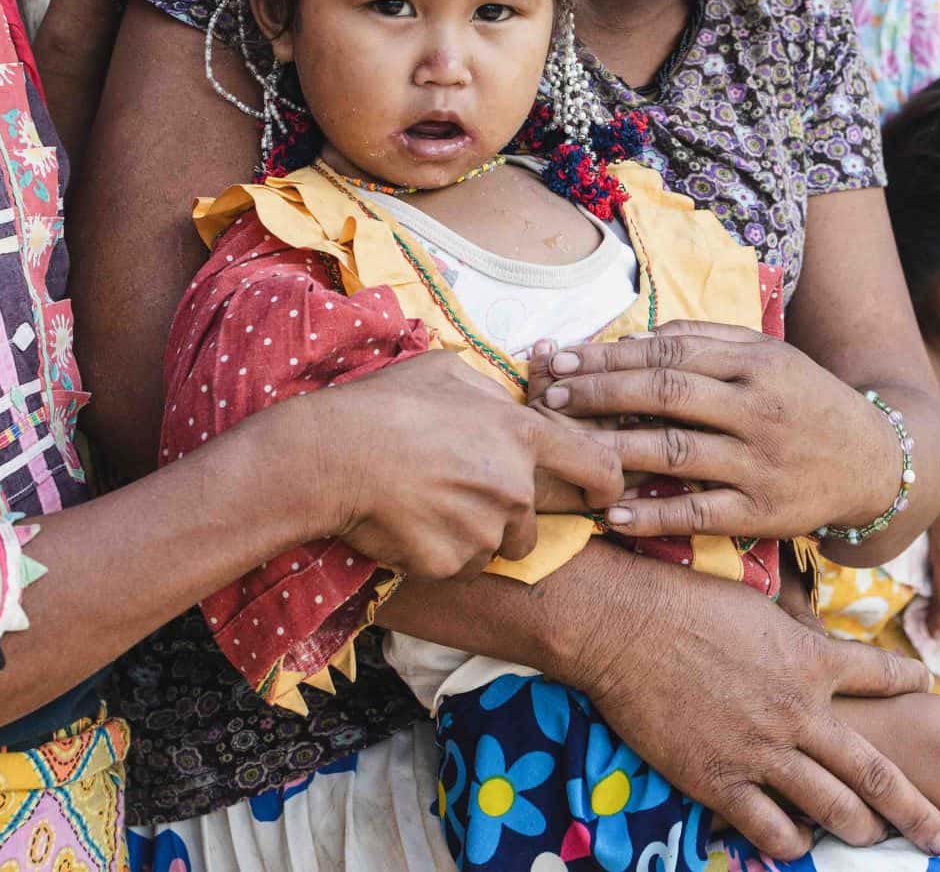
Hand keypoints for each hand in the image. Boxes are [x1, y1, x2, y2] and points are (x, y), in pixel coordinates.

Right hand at [311, 353, 624, 579]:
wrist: (333, 454)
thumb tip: (505, 405)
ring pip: (491, 548)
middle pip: (530, 524)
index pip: (598, 468)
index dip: (606, 486)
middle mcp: (514, 489)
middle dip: (504, 519)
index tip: (601, 497)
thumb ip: (492, 393)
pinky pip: (452, 567)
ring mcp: (483, 532)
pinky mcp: (450, 564)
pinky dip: (433, 554)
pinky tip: (403, 524)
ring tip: (423, 505)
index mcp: (522, 436)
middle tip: (456, 498)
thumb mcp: (448, 372)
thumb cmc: (387, 404)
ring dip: (468, 536)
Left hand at [533, 322, 903, 539]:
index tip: (562, 360)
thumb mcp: (769, 355)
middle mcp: (758, 408)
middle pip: (665, 393)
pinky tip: (613, 513)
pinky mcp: (764, 513)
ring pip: (675, 451)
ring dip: (614, 450)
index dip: (609, 355)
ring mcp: (760, 462)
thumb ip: (707, 340)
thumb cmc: (805, 400)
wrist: (875, 461)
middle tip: (550, 398)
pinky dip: (653, 515)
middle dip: (600, 394)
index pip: (670, 351)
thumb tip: (634, 336)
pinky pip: (699, 514)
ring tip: (567, 449)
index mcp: (756, 362)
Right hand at [566, 566, 939, 860]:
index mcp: (811, 661)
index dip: (913, 686)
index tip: (934, 693)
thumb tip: (808, 628)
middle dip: (917, 810)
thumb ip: (791, 629)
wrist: (628, 626)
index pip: (882, 676)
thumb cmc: (685, 600)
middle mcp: (800, 713)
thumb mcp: (757, 603)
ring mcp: (763, 751)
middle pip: (877, 772)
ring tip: (880, 845)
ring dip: (864, 832)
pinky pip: (771, 828)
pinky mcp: (721, 780)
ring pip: (834, 809)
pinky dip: (793, 842)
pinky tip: (799, 845)